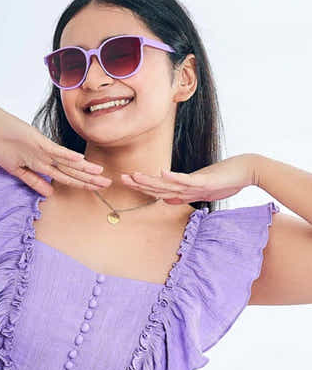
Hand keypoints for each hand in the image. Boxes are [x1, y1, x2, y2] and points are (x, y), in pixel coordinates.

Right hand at [0, 103, 112, 196]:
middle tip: (108, 185)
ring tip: (101, 175)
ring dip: (84, 170)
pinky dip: (67, 156)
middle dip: (89, 180)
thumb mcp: (18, 170)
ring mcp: (43, 149)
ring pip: (67, 163)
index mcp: (44, 163)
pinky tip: (81, 160)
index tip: (96, 190)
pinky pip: (55, 151)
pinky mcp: (37, 141)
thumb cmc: (3, 145)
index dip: (81, 184)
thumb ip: (33, 181)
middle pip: (72, 172)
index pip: (67, 177)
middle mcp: (47, 157)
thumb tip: (49, 194)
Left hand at [120, 154, 256, 203]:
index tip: (128, 183)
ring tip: (134, 176)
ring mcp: (194, 181)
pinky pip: (187, 179)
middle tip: (122, 178)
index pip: (159, 189)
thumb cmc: (227, 180)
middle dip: (140, 183)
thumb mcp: (203, 192)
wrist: (247, 169)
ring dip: (151, 180)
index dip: (143, 187)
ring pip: (168, 182)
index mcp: (184, 186)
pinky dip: (174, 177)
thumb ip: (185, 195)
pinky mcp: (205, 179)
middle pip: (159, 185)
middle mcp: (186, 183)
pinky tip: (162, 173)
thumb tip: (167, 200)